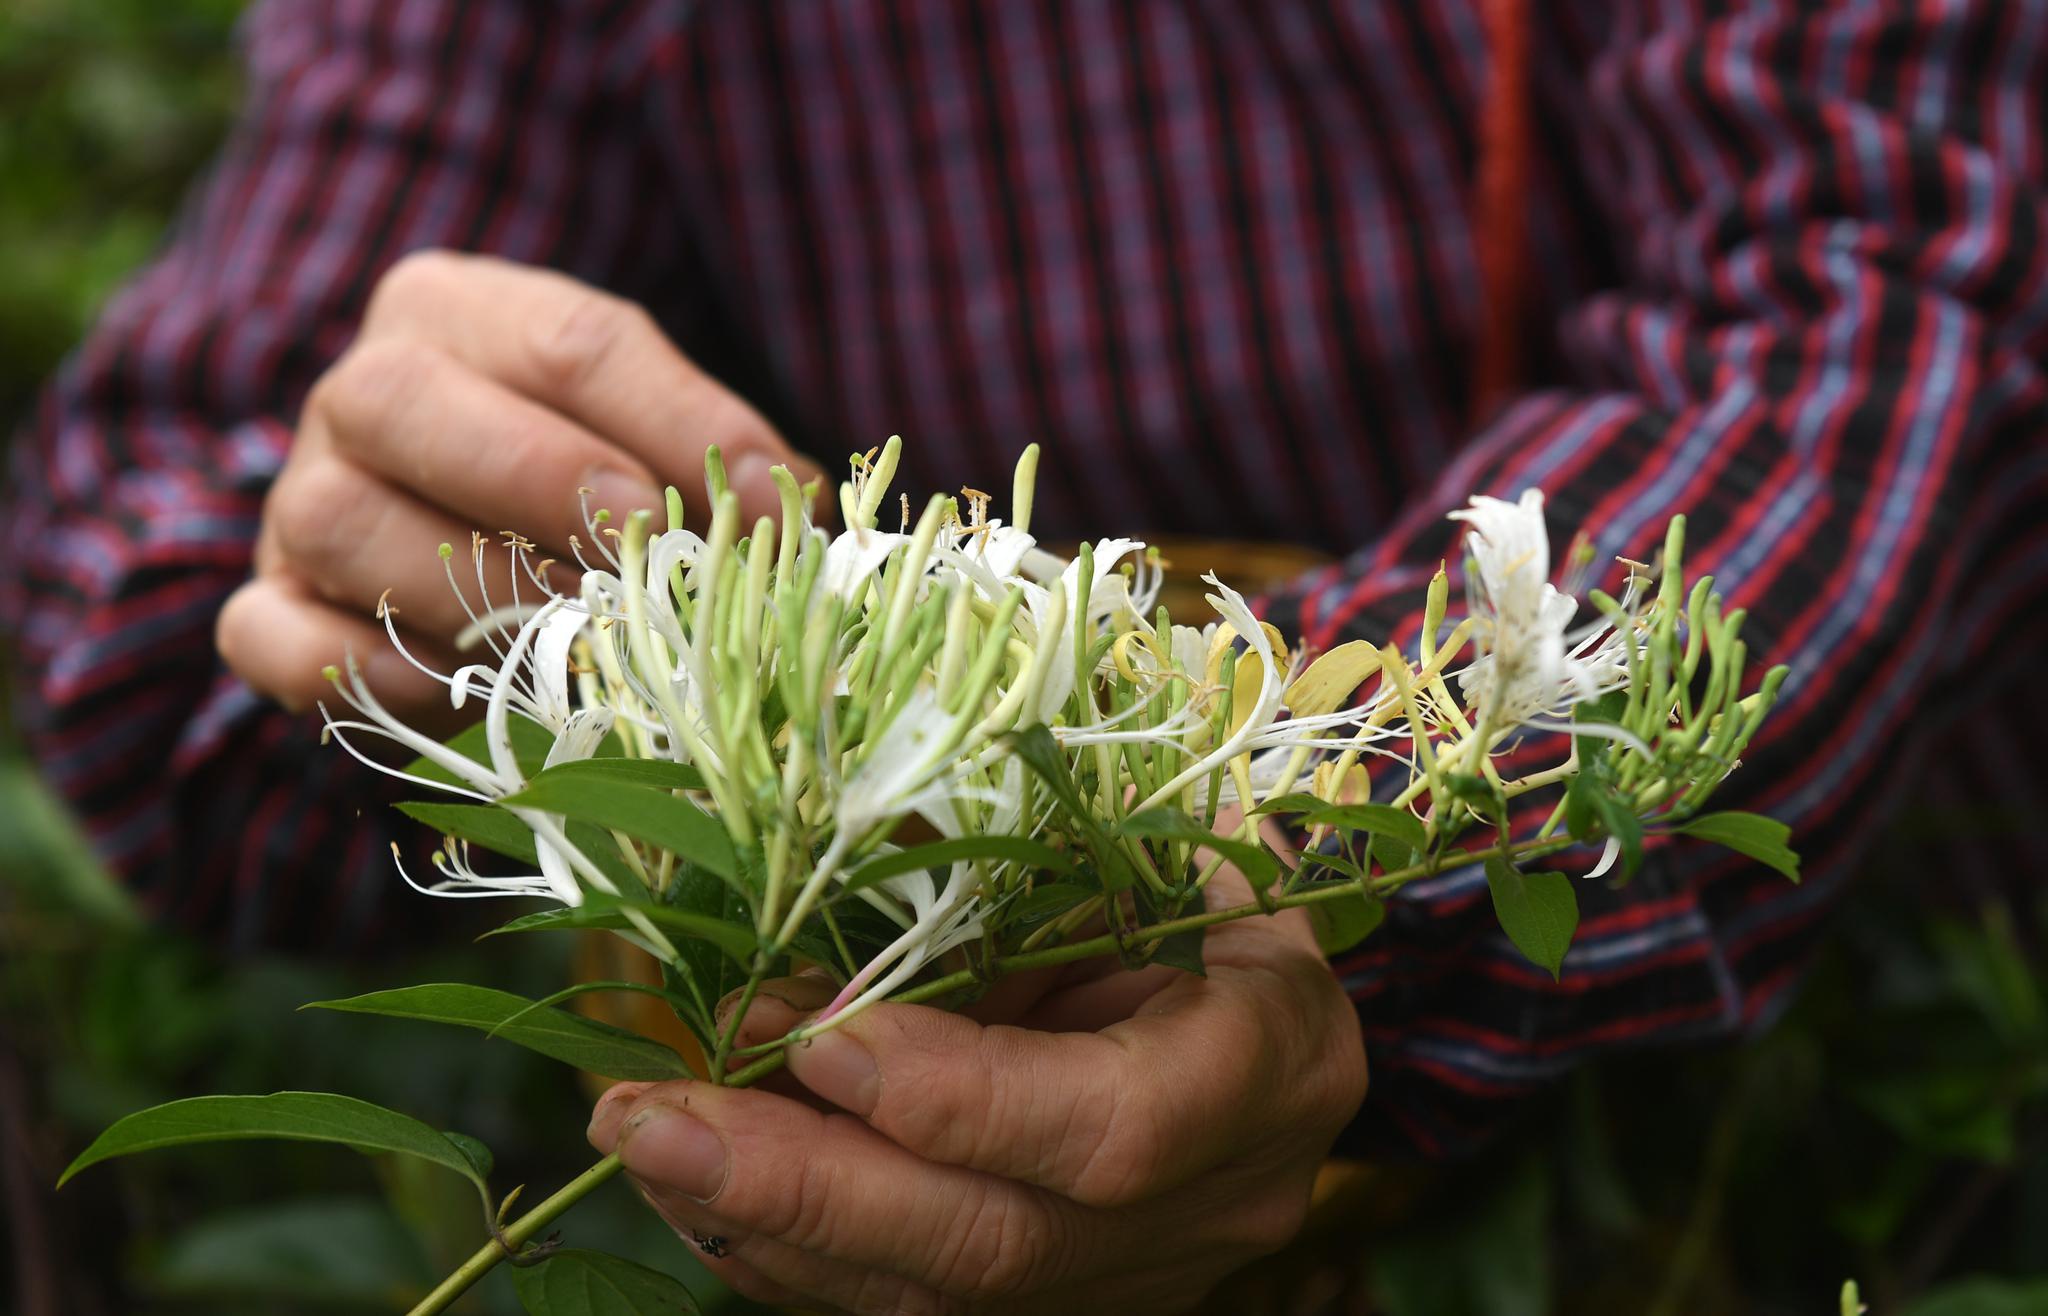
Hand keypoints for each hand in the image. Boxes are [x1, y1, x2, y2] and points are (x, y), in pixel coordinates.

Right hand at [217, 250, 821, 716]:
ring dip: (461, 588)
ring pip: (334, 520)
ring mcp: (299, 497)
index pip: (571, 342)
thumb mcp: (656, 443)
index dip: (679, 423)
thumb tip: (786, 520)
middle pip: (404, 397)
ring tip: (570, 641)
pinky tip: (440, 692)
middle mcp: (365, 388)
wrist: (463, 541)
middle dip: (538, 477)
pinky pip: (268, 634)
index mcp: (467, 315)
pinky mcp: (266, 603)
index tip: (768, 507)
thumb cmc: (589, 485)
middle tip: (642, 546)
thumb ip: (714, 467)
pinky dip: (347, 670)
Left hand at [587, 875, 1367, 1314]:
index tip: (821, 1038)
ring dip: (763, 1218)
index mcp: (1266, 1072)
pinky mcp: (1055, 1302)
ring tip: (639, 1138)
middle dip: (806, 1184)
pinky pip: (901, 1299)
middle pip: (997, 1244)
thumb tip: (853, 847)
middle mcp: (1204, 1205)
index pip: (1113, 1131)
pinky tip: (687, 1182)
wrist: (1275, 1032)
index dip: (961, 1098)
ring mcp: (1127, 1276)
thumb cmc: (1217, 900)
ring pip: (932, 1295)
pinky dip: (782, 1245)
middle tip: (651, 1117)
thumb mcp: (1167, 848)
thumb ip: (1045, 862)